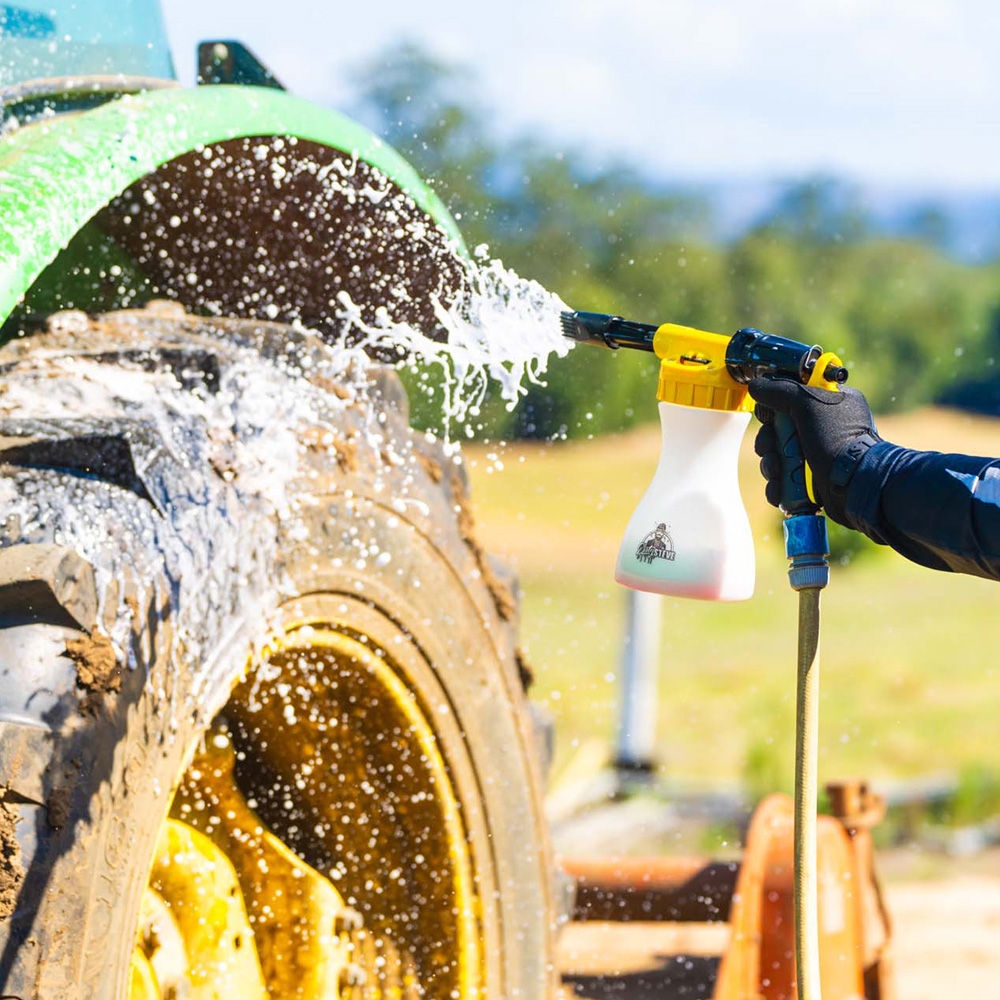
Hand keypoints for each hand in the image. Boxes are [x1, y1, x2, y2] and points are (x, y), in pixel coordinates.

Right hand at [748, 375, 879, 523]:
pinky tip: (779, 490)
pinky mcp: (812, 480)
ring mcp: (818, 454)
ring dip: (770, 466)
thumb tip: (756, 385)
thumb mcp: (808, 404)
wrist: (857, 485)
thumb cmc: (838, 441)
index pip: (792, 398)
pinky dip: (777, 486)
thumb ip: (780, 390)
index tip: (768, 416)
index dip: (774, 407)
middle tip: (770, 449)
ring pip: (778, 457)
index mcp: (830, 403)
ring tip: (777, 473)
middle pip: (779, 430)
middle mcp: (823, 427)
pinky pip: (784, 480)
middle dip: (768, 442)